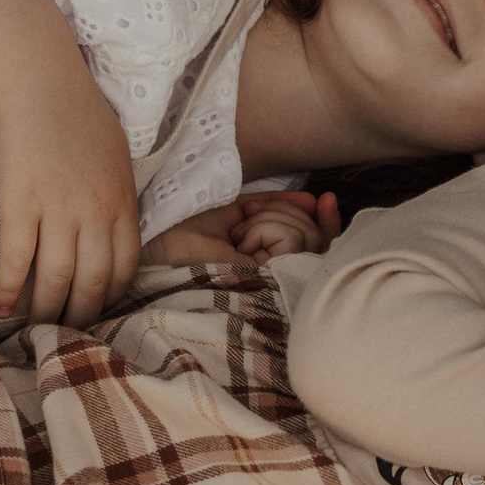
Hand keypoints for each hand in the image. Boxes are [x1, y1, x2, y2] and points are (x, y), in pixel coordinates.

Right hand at [0, 73, 138, 326]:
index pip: (125, 267)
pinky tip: (0, 306)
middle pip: (93, 282)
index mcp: (123, 201)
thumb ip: (116, 194)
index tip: (96, 310)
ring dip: (45, 312)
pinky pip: (16, 260)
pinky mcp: (21, 204)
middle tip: (66, 333)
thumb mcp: (116, 154)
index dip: (110, 296)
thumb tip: (111, 224)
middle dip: (81, 315)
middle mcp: (96, 212)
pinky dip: (7, 289)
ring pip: (56, 280)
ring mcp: (59, 210)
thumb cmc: (77, 109)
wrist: (39, 79)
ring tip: (35, 329)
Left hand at [139, 191, 344, 266]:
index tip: (323, 198)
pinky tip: (243, 243)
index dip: (326, 222)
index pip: (315, 244)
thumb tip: (316, 200)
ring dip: (270, 222)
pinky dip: (268, 230)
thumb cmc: (185, 235)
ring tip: (237, 239)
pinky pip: (295, 241)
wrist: (158, 249)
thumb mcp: (233, 215)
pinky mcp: (274, 286)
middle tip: (244, 225)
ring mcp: (278, 285)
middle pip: (313, 236)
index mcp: (270, 264)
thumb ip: (272, 209)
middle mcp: (278, 278)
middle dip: (282, 214)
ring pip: (306, 236)